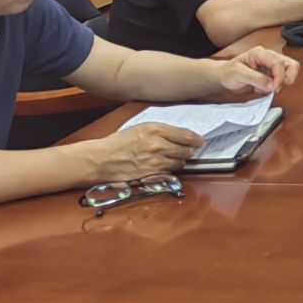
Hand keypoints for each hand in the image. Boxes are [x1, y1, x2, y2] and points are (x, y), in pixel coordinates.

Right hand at [85, 122, 202, 182]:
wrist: (102, 159)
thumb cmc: (119, 142)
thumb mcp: (141, 128)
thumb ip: (163, 131)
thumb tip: (182, 135)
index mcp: (155, 130)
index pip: (187, 136)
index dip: (197, 139)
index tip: (200, 141)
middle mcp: (158, 146)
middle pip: (187, 150)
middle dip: (190, 150)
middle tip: (189, 149)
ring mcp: (156, 161)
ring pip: (181, 163)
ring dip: (181, 160)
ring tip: (174, 157)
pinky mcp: (153, 174)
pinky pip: (171, 172)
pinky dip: (172, 169)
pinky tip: (166, 165)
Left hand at [216, 47, 296, 95]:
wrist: (224, 77)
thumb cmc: (228, 72)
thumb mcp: (238, 74)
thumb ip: (256, 79)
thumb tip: (271, 85)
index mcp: (261, 53)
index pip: (279, 63)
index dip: (279, 76)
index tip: (274, 88)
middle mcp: (269, 57)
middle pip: (291, 65)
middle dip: (286, 79)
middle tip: (275, 88)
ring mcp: (272, 66)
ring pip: (290, 73)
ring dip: (281, 84)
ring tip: (265, 88)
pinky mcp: (272, 74)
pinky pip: (283, 81)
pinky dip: (276, 87)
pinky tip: (262, 88)